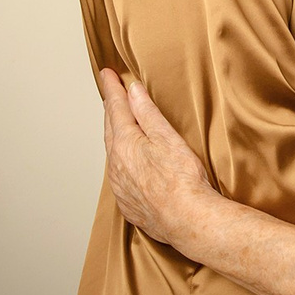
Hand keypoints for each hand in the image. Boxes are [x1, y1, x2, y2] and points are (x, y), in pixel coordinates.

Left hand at [100, 68, 217, 249]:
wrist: (187, 220)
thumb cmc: (182, 179)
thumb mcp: (167, 137)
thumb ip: (147, 113)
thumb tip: (133, 91)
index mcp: (124, 143)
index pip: (115, 108)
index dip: (112, 89)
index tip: (107, 74)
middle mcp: (115, 165)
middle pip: (110, 129)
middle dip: (110, 110)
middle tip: (110, 94)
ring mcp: (119, 186)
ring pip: (112, 154)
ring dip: (114, 137)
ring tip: (118, 126)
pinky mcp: (128, 204)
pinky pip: (119, 178)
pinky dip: (122, 164)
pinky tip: (129, 164)